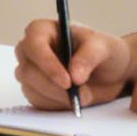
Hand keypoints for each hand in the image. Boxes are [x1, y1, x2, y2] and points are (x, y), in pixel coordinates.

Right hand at [14, 19, 131, 110]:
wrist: (108, 73)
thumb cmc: (101, 51)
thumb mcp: (102, 47)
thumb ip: (89, 56)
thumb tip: (74, 75)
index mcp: (43, 30)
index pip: (34, 43)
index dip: (46, 63)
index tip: (67, 81)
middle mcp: (32, 50)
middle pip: (28, 70)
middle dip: (55, 86)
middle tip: (82, 94)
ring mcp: (31, 72)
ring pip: (31, 89)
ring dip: (58, 97)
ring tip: (84, 95)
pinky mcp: (35, 91)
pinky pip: (38, 102)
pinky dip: (57, 105)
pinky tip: (73, 99)